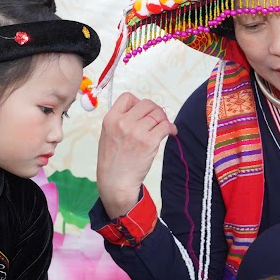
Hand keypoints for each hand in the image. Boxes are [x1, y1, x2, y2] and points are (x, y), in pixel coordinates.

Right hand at [97, 92, 176, 217]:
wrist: (115, 181)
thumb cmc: (113, 160)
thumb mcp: (108, 134)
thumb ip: (122, 120)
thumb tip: (145, 109)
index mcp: (110, 119)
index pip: (128, 97)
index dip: (138, 102)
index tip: (143, 113)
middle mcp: (122, 123)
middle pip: (147, 104)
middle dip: (155, 110)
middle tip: (158, 120)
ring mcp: (136, 132)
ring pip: (158, 115)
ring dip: (164, 120)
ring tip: (164, 128)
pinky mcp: (148, 142)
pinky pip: (166, 126)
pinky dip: (171, 128)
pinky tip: (171, 133)